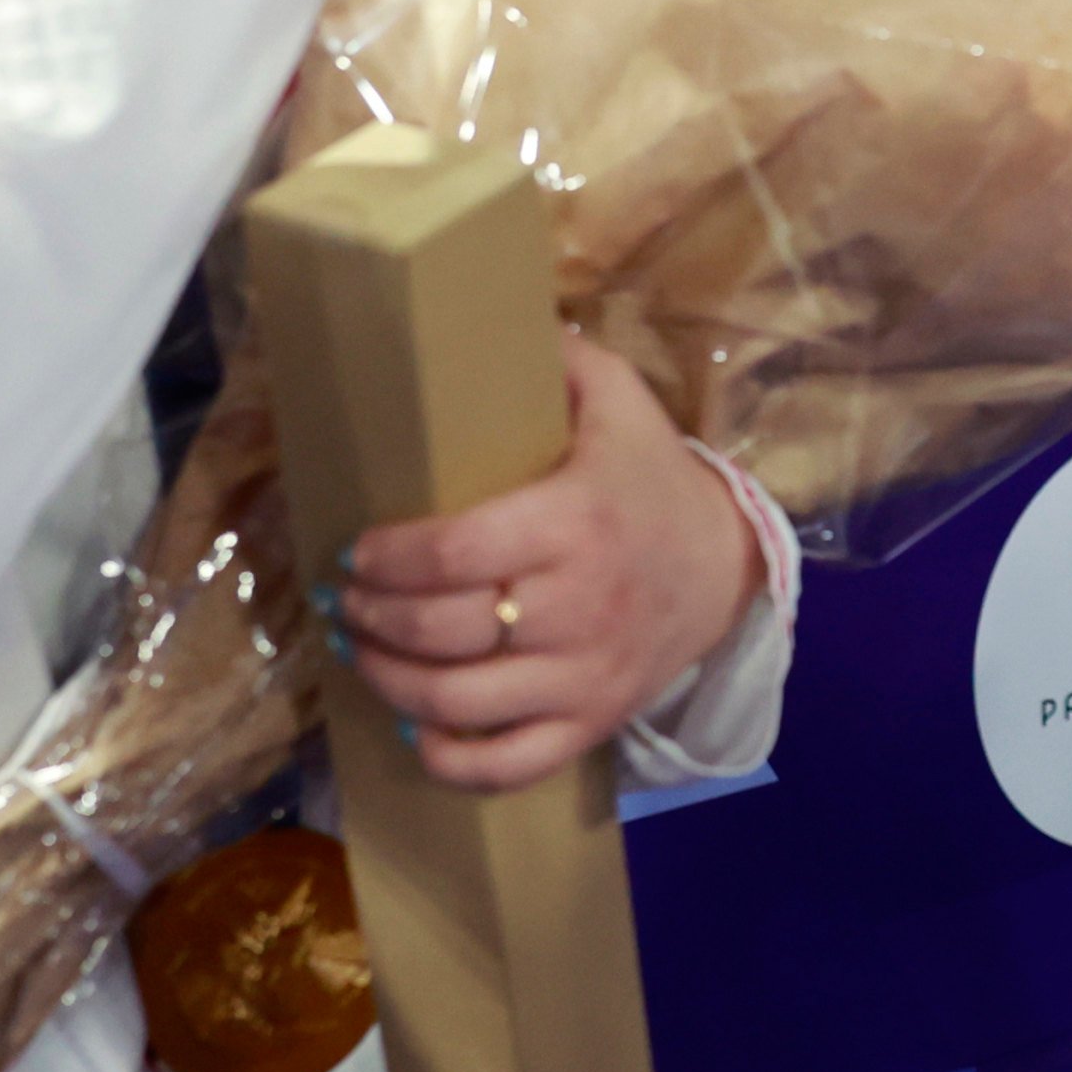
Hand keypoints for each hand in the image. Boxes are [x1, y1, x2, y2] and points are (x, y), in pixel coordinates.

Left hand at [333, 337, 758, 791]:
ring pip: (460, 702)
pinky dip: (447, 758)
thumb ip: (558, 358)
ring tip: (361, 649)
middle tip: (342, 598)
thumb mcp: (618, 401)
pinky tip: (413, 727)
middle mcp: (578, 607)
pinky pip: (507, 764)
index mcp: (575, 522)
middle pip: (444, 631)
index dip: (387, 559)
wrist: (729, 569)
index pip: (456, 554)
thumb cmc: (652, 479)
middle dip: (372, 618)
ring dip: (389, 680)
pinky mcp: (591, 724)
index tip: (352, 550)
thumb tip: (487, 307)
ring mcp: (584, 676)